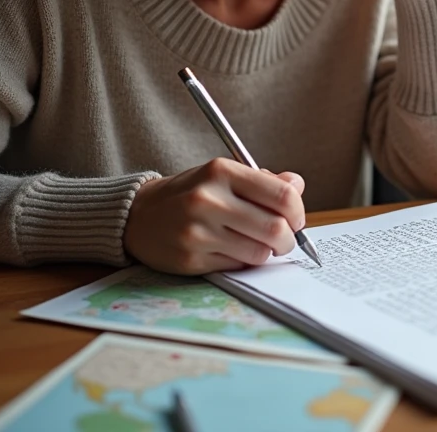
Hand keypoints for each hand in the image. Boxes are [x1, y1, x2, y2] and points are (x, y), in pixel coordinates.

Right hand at [123, 158, 306, 274]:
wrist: (138, 215)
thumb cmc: (190, 193)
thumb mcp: (223, 175)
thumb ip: (264, 180)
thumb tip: (297, 186)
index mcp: (221, 171)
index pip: (282, 195)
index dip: (298, 212)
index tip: (296, 219)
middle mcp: (208, 200)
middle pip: (275, 228)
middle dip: (289, 239)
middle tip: (286, 240)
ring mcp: (198, 231)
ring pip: (259, 252)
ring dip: (268, 253)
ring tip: (261, 245)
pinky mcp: (190, 259)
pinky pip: (237, 266)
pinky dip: (245, 261)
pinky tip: (236, 251)